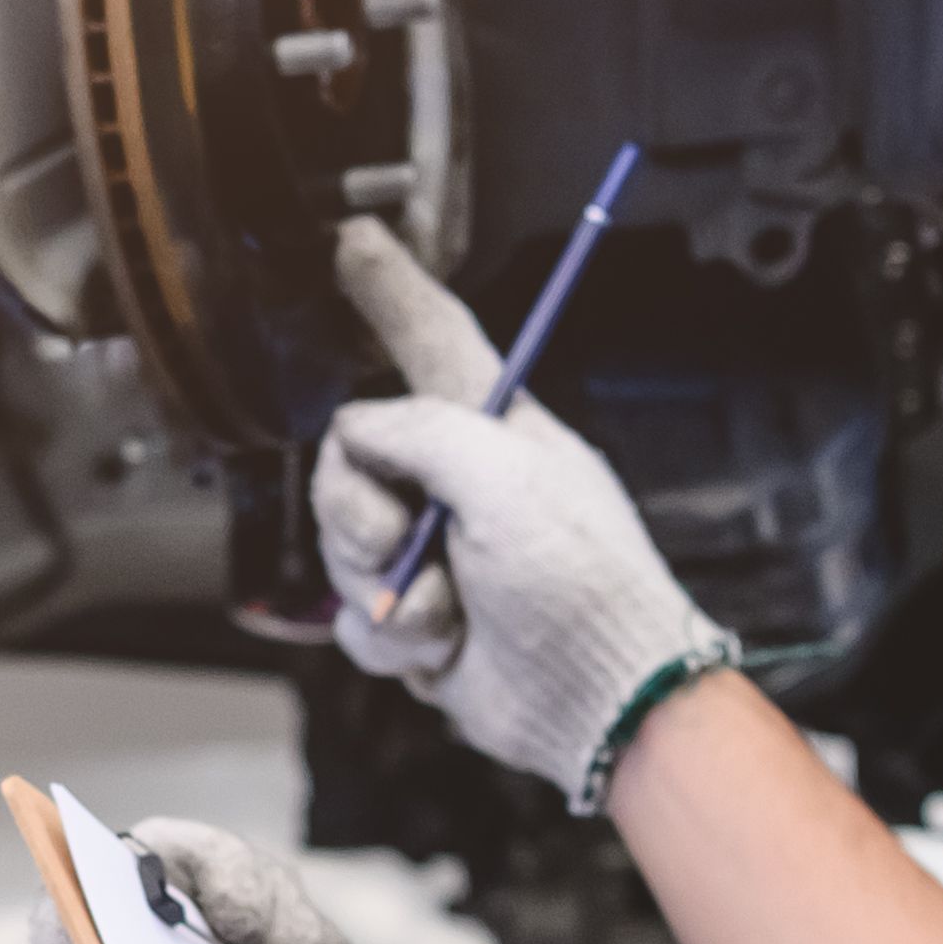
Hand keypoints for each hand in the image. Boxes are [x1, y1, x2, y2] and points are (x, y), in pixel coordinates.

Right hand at [310, 221, 736, 813]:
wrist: (599, 699)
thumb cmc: (581, 584)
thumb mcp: (505, 479)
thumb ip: (420, 431)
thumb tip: (363, 433)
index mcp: (495, 430)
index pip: (433, 337)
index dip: (390, 292)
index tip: (352, 245)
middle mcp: (461, 484)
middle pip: (352, 462)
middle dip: (359, 513)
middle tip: (403, 542)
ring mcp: (438, 556)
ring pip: (343, 548)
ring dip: (385, 589)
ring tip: (448, 612)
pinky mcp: (422, 622)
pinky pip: (356, 618)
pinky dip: (394, 639)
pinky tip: (446, 648)